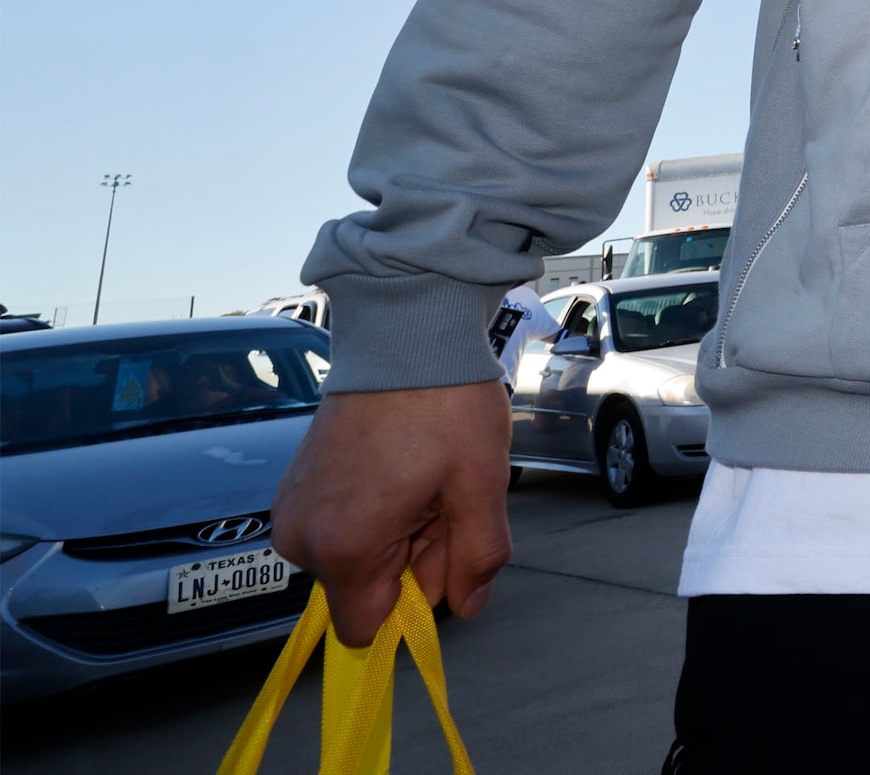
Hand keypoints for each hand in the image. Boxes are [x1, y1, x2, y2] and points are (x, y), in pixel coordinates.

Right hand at [272, 382, 512, 646]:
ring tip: (421, 475)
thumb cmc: (444, 406)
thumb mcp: (481, 485)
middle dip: (413, 556)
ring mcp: (292, 510)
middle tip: (440, 495)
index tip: (441, 550)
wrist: (404, 336)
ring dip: (399, 531)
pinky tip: (399, 467)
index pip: (364, 629)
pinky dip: (376, 509)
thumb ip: (478, 558)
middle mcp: (302, 538)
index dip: (413, 602)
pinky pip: (340, 526)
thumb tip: (468, 607)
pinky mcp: (295, 487)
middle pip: (366, 589)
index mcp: (342, 548)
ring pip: (357, 556)